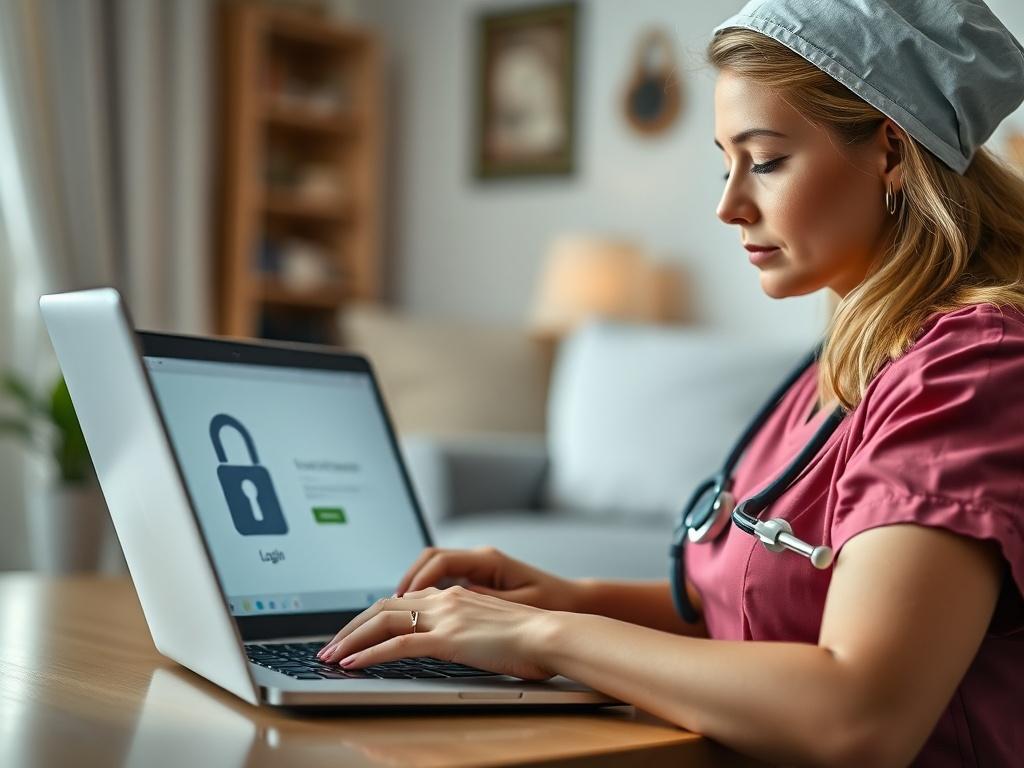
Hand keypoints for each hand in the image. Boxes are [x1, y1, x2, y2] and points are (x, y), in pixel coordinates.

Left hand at [317, 586, 557, 679]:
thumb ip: (468, 628)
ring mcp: (445, 616)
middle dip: (351, 626)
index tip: (354, 632)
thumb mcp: (492, 629)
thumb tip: (453, 641)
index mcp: (455, 595)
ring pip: (382, 621)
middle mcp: (445, 599)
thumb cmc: (533, 639)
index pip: (402, 600)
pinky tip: (351, 664)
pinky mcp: (448, 637)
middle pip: (383, 605)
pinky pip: (397, 644)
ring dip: (350, 639)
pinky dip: (368, 653)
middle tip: (328, 645)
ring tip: (329, 656)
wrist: (554, 634)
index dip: (372, 615)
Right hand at [395, 545, 579, 611]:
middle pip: (426, 563)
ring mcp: (476, 573)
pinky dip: (421, 599)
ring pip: (429, 574)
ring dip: (407, 593)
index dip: (415, 580)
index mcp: (487, 560)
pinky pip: (440, 587)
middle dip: (401, 586)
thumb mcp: (518, 607)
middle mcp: (478, 561)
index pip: (439, 560)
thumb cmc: (552, 608)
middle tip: (379, 611)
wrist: (571, 612)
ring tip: (385, 617)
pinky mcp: (477, 587)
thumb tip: (451, 602)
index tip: (400, 601)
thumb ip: (483, 603)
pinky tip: (412, 618)